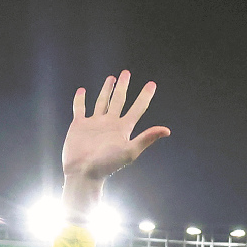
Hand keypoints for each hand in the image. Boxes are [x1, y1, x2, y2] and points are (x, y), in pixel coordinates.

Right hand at [61, 72, 169, 216]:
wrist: (83, 173)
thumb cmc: (107, 164)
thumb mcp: (130, 151)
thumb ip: (146, 138)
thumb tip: (167, 130)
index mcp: (123, 129)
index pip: (137, 108)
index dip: (145, 96)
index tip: (152, 84)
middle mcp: (110, 124)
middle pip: (119, 100)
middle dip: (123, 87)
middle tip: (126, 73)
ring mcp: (94, 124)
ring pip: (102, 102)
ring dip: (106, 90)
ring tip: (111, 78)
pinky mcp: (79, 126)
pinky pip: (80, 109)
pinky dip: (80, 100)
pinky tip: (82, 91)